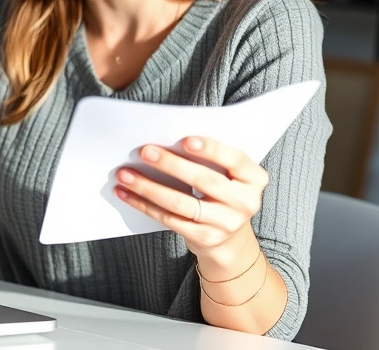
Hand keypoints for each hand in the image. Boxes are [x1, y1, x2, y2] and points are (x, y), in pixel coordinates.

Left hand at [113, 136, 268, 255]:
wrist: (229, 239)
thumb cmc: (221, 193)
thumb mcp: (229, 175)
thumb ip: (210, 159)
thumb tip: (166, 140)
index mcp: (254, 179)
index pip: (235, 160)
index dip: (211, 150)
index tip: (185, 140)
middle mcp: (244, 203)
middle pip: (204, 181)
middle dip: (171, 165)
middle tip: (145, 152)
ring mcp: (225, 223)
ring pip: (181, 203)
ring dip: (149, 187)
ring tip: (125, 174)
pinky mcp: (204, 238)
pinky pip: (168, 219)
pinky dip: (144, 205)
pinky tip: (126, 193)